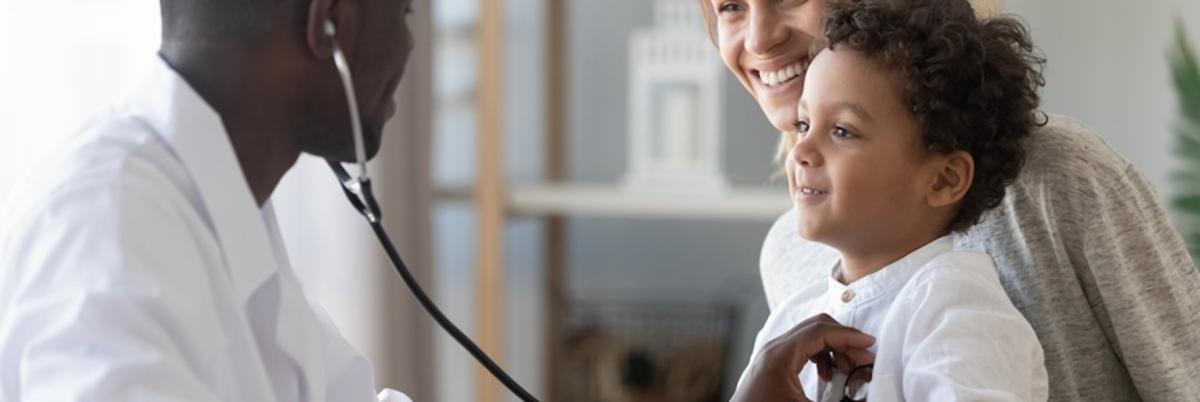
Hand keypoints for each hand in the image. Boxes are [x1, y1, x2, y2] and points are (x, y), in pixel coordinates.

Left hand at [731, 314, 875, 401]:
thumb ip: (839, 401)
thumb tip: (862, 397)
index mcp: (780, 355)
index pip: (821, 331)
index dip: (849, 336)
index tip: (869, 346)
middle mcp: (774, 348)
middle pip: (817, 327)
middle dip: (844, 340)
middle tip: (864, 360)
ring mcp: (772, 353)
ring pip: (811, 336)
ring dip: (834, 349)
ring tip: (848, 371)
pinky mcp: (773, 362)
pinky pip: (802, 348)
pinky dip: (821, 356)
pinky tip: (828, 376)